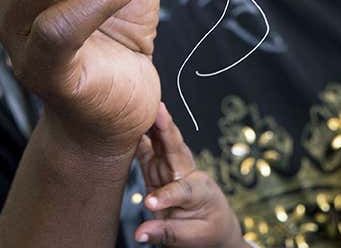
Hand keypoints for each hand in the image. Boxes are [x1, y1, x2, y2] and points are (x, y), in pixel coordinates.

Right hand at [135, 103, 246, 247]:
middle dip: (166, 128)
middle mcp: (186, 172)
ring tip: (140, 104)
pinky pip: (145, 149)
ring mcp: (170, 167)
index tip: (150, 204)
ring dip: (151, 123)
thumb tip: (140, 234)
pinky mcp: (156, 169)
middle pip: (176, 149)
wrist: (212, 223)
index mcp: (200, 189)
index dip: (166, 195)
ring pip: (161, 143)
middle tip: (158, 109)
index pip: (183, 189)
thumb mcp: (192, 238)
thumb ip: (166, 233)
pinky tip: (128, 122)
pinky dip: (137, 135)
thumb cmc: (206, 230)